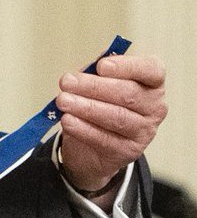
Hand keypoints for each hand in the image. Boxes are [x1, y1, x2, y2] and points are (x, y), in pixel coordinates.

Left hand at [56, 53, 166, 202]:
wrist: (93, 144)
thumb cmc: (100, 103)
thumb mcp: (98, 83)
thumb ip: (96, 72)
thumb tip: (90, 67)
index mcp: (152, 82)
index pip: (152, 70)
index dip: (127, 67)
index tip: (101, 66)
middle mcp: (154, 107)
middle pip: (128, 94)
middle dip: (94, 87)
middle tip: (67, 82)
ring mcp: (144, 131)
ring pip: (117, 117)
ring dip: (86, 108)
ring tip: (62, 101)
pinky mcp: (128, 151)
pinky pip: (105, 139)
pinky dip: (83, 129)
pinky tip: (67, 120)